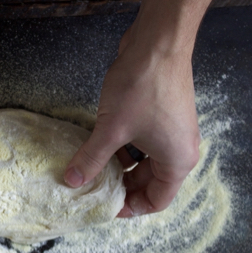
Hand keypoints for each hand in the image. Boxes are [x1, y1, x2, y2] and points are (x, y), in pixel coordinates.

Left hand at [64, 0, 211, 216]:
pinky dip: (123, 149)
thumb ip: (91, 159)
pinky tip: (100, 148)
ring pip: (143, 162)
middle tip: (92, 191)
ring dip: (119, 167)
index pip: (157, 200)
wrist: (157, 44)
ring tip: (92, 171)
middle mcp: (179, 149)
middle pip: (150, 182)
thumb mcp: (111, 131)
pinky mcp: (160, 116)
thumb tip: (72, 181)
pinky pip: (142, 144)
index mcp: (177, 161)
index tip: (105, 207)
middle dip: (121, 187)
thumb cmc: (143, 89)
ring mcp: (171, 132)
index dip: (131, 208)